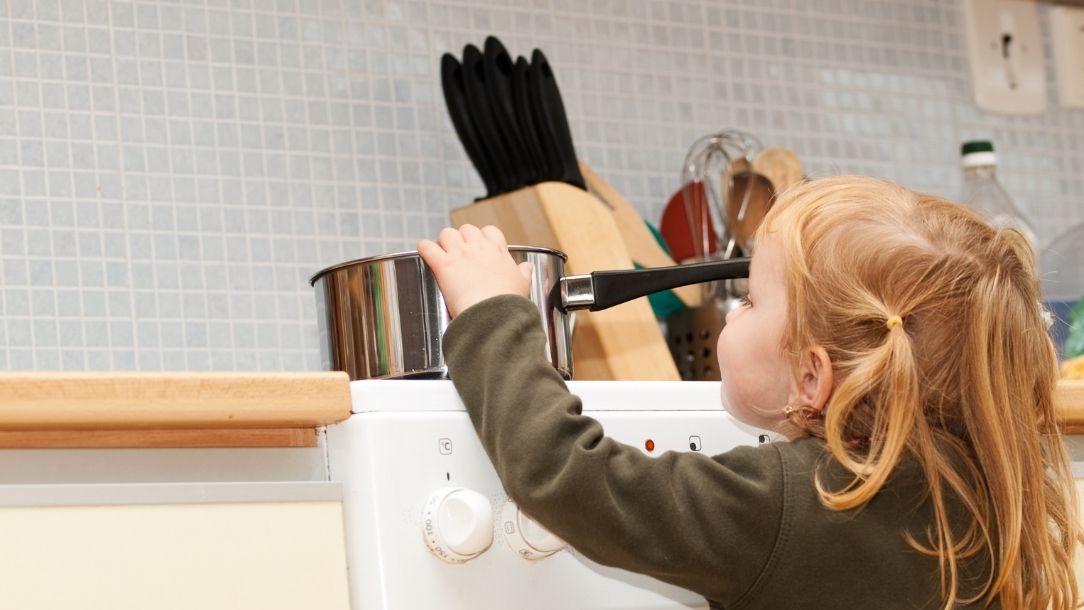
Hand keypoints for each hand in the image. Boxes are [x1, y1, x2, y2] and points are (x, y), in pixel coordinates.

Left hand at [418, 224, 533, 317]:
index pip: (489, 231)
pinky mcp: (443, 265)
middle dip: (461, 238)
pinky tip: (424, 251)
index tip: (480, 246)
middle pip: (466, 229)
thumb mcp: (523, 285)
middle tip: (459, 251)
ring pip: (446, 234)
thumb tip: (526, 267)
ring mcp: (459, 254)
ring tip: (441, 252)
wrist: (494, 314)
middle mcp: (478, 247)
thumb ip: (523, 273)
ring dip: (443, 241)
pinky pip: (427, 247)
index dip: (482, 237)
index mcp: (497, 250)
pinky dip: (424, 247)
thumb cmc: (509, 302)